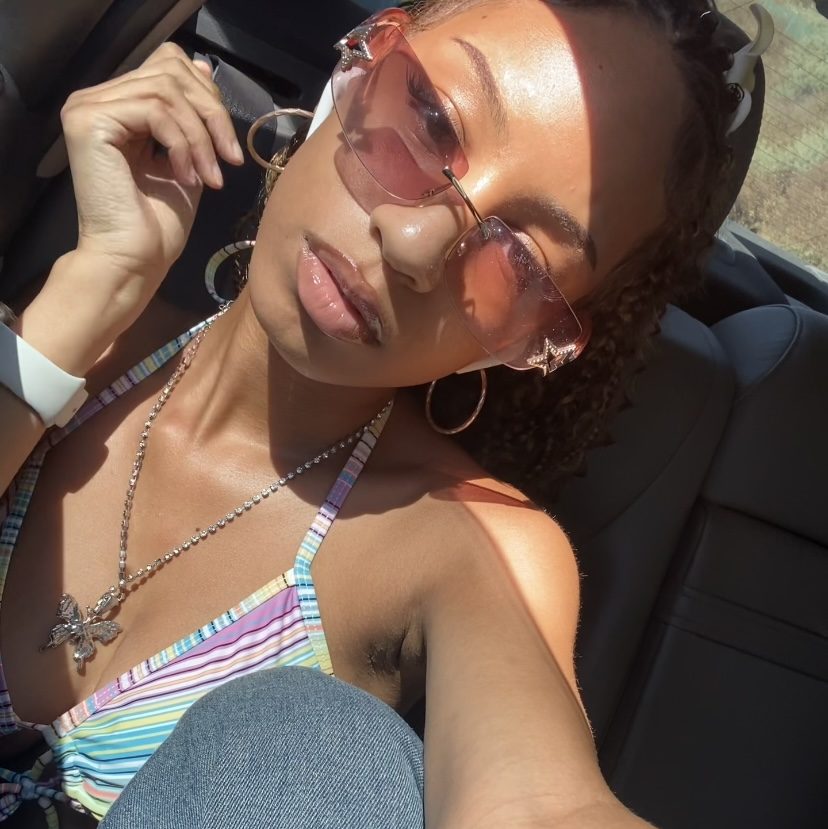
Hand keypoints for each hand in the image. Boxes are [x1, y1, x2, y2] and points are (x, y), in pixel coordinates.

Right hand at [59, 42, 243, 313]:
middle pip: (170, 72)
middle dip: (212, 115)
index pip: (167, 68)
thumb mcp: (188, 159)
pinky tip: (189, 178)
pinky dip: (183, 145)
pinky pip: (155, 112)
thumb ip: (192, 118)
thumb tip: (204, 68)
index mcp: (117, 106)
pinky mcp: (89, 122)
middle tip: (231, 159)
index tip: (229, 144)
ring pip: (166, 92)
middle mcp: (95, 100)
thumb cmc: (158, 224)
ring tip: (211, 177)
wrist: (133, 260)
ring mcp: (87, 109)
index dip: (207, 96)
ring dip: (201, 137)